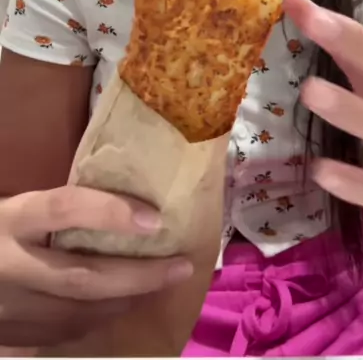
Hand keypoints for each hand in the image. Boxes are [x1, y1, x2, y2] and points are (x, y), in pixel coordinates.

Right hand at [0, 186, 192, 347]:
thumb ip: (49, 206)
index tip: (155, 217)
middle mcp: (8, 265)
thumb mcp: (9, 204)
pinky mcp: (9, 334)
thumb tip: (117, 192)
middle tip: (181, 266)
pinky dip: (101, 318)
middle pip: (82, 277)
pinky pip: (64, 332)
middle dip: (138, 276)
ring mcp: (8, 308)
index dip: (110, 212)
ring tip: (164, 284)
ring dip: (128, 301)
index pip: (64, 208)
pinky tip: (125, 304)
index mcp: (9, 220)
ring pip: (78, 312)